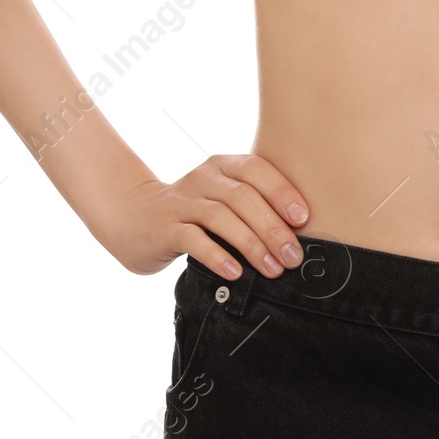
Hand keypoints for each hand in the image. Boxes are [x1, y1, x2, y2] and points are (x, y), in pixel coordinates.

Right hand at [95, 155, 309, 278]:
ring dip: (250, 244)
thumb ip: (255, 206)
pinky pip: (193, 239)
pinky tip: (235, 273)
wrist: (135, 218)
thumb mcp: (224, 199)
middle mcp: (202, 178)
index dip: (282, 192)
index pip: (257, 170)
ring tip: (271, 269)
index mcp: (223, 166)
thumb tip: (299, 237)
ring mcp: (181, 202)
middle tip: (293, 256)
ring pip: (220, 217)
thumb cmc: (195, 212)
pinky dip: (217, 255)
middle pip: (242, 198)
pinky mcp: (164, 228)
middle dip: (272, 228)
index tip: (304, 219)